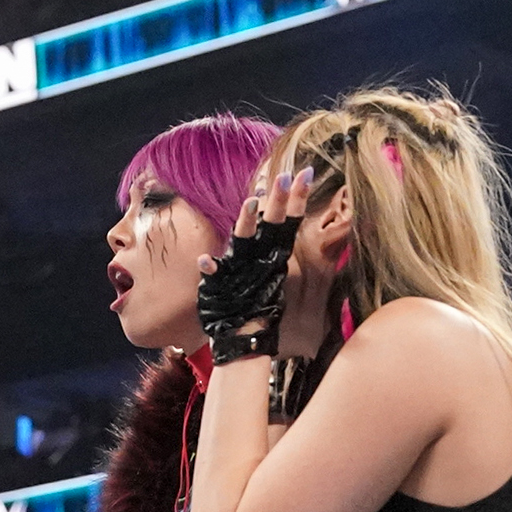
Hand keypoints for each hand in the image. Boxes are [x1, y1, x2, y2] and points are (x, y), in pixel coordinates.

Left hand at [197, 173, 308, 355]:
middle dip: (280, 200)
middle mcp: (258, 259)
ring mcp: (241, 271)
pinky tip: (205, 260)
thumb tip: (259, 200)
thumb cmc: (251, 301)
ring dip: (248, 222)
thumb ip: (259, 237)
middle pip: (271, 224)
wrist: (241, 336)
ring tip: (252, 201)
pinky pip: (215, 275)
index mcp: (269, 254)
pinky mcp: (223, 286)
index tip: (305, 174)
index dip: (296, 198)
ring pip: (245, 241)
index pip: (286, 221)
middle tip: (288, 177)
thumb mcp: (260, 266)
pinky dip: (211, 268)